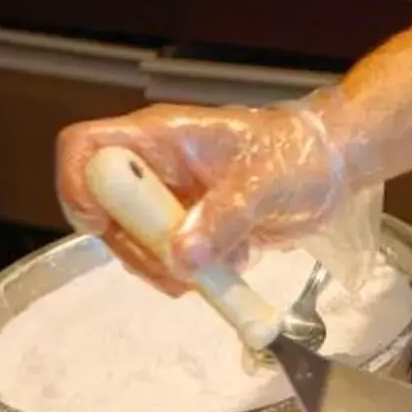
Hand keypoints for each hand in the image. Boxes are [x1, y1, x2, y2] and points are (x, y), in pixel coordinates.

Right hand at [56, 100, 351, 292]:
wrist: (332, 169)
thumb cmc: (299, 155)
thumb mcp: (266, 183)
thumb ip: (223, 218)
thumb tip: (180, 256)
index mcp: (163, 138)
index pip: (86, 148)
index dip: (79, 186)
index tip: (106, 226)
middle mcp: (156, 167)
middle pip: (104, 210)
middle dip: (135, 248)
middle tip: (180, 268)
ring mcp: (169, 198)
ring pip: (133, 242)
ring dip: (165, 268)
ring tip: (216, 269)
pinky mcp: (187, 226)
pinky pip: (166, 259)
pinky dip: (191, 274)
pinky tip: (230, 264)